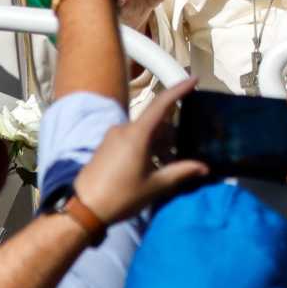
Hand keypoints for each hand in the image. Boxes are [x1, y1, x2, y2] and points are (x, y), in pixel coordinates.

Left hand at [73, 77, 206, 222]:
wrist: (83, 208)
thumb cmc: (120, 196)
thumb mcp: (155, 186)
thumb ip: (180, 172)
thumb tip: (203, 167)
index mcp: (137, 134)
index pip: (162, 103)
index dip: (179, 89)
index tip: (194, 79)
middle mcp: (124, 128)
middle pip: (156, 121)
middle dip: (173, 132)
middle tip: (187, 147)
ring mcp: (113, 136)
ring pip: (145, 131)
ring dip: (160, 142)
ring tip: (171, 163)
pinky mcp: (107, 145)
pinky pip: (133, 138)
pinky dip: (147, 146)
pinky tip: (153, 165)